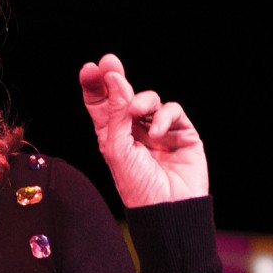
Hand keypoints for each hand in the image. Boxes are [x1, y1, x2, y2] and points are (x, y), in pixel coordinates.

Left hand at [79, 53, 207, 207]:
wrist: (169, 210)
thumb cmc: (138, 186)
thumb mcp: (117, 148)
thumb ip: (115, 112)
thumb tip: (113, 77)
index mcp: (113, 136)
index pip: (102, 104)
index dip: (96, 85)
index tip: (90, 69)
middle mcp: (135, 131)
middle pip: (124, 95)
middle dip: (115, 78)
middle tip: (109, 62)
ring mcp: (160, 131)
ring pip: (150, 99)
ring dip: (142, 100)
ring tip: (135, 111)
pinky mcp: (182, 134)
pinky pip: (172, 111)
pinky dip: (164, 117)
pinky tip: (157, 133)